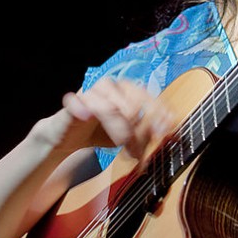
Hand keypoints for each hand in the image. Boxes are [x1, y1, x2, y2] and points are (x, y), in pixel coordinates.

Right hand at [33, 78, 174, 159]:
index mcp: (127, 89)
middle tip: (140, 151)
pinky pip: (79, 102)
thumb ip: (147, 133)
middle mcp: (111, 86)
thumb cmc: (100, 132)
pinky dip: (83, 108)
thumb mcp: (128, 135)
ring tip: (124, 146)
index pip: (148, 97)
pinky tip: (88, 117)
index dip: (160, 114)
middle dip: (140, 130)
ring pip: (111, 107)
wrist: (68, 138)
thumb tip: (169, 135)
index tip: (168, 131)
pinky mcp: (72, 101)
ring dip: (120, 130)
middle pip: (133, 103)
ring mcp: (91, 91)